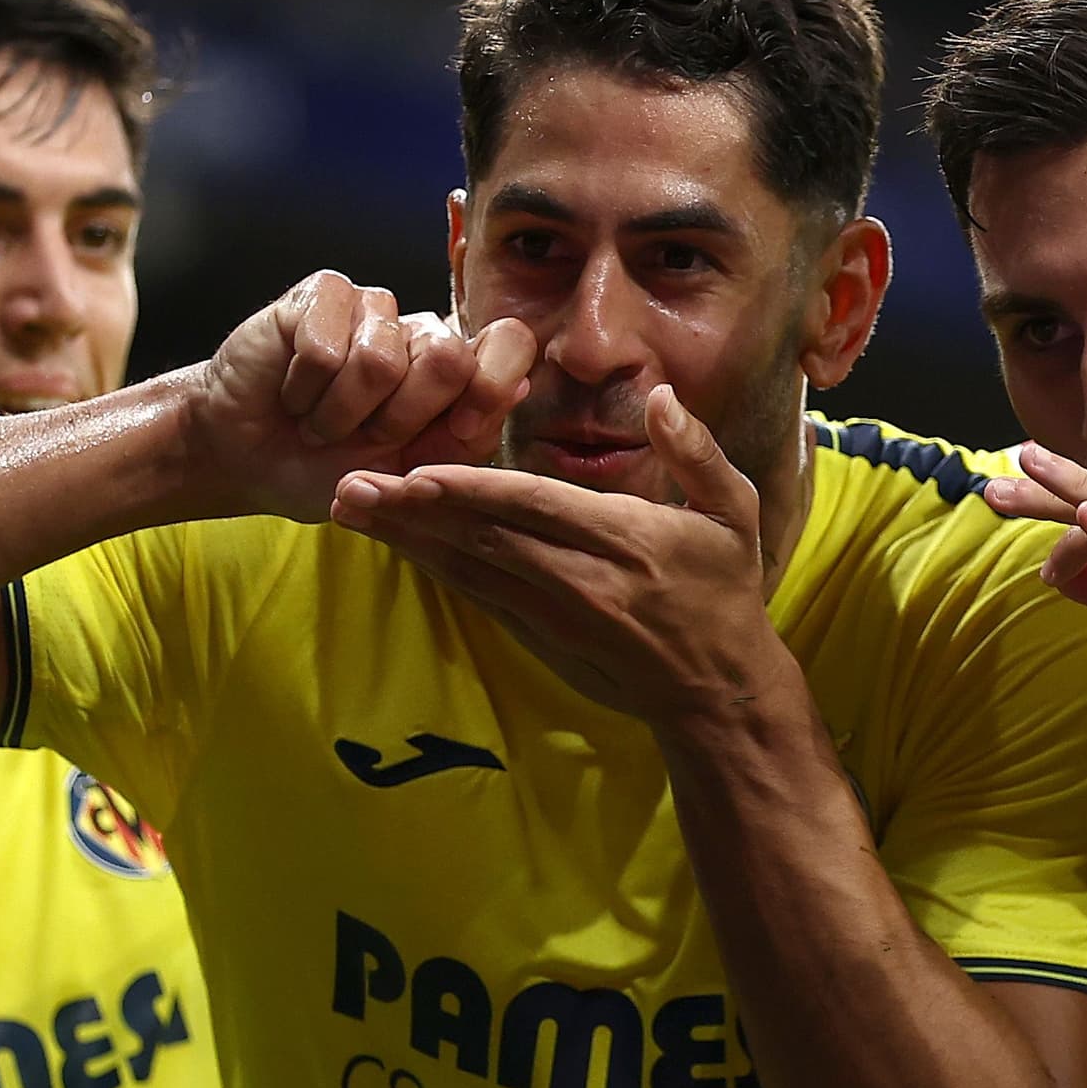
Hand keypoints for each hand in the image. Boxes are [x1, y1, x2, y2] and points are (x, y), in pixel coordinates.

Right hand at [190, 272, 536, 523]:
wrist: (249, 461)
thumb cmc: (331, 469)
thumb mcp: (408, 476)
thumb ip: (466, 440)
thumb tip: (523, 386)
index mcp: (457, 374)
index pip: (510, 344)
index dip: (491, 388)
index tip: (461, 430)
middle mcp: (422, 332)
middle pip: (450, 359)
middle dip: (401, 420)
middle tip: (365, 437)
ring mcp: (373, 307)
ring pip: (381, 360)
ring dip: (341, 414)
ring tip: (322, 421)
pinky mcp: (322, 293)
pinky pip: (326, 347)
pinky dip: (305, 391)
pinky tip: (294, 393)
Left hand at [326, 384, 786, 725]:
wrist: (715, 692)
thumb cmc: (725, 593)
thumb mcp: (736, 514)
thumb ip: (696, 453)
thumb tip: (659, 395)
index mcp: (626, 541)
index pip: (536, 509)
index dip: (473, 492)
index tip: (418, 472)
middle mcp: (581, 581)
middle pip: (483, 540)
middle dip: (413, 512)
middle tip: (351, 486)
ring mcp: (553, 616)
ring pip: (468, 570)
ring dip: (407, 540)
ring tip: (351, 511)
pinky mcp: (537, 637)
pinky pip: (477, 596)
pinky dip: (434, 568)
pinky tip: (398, 544)